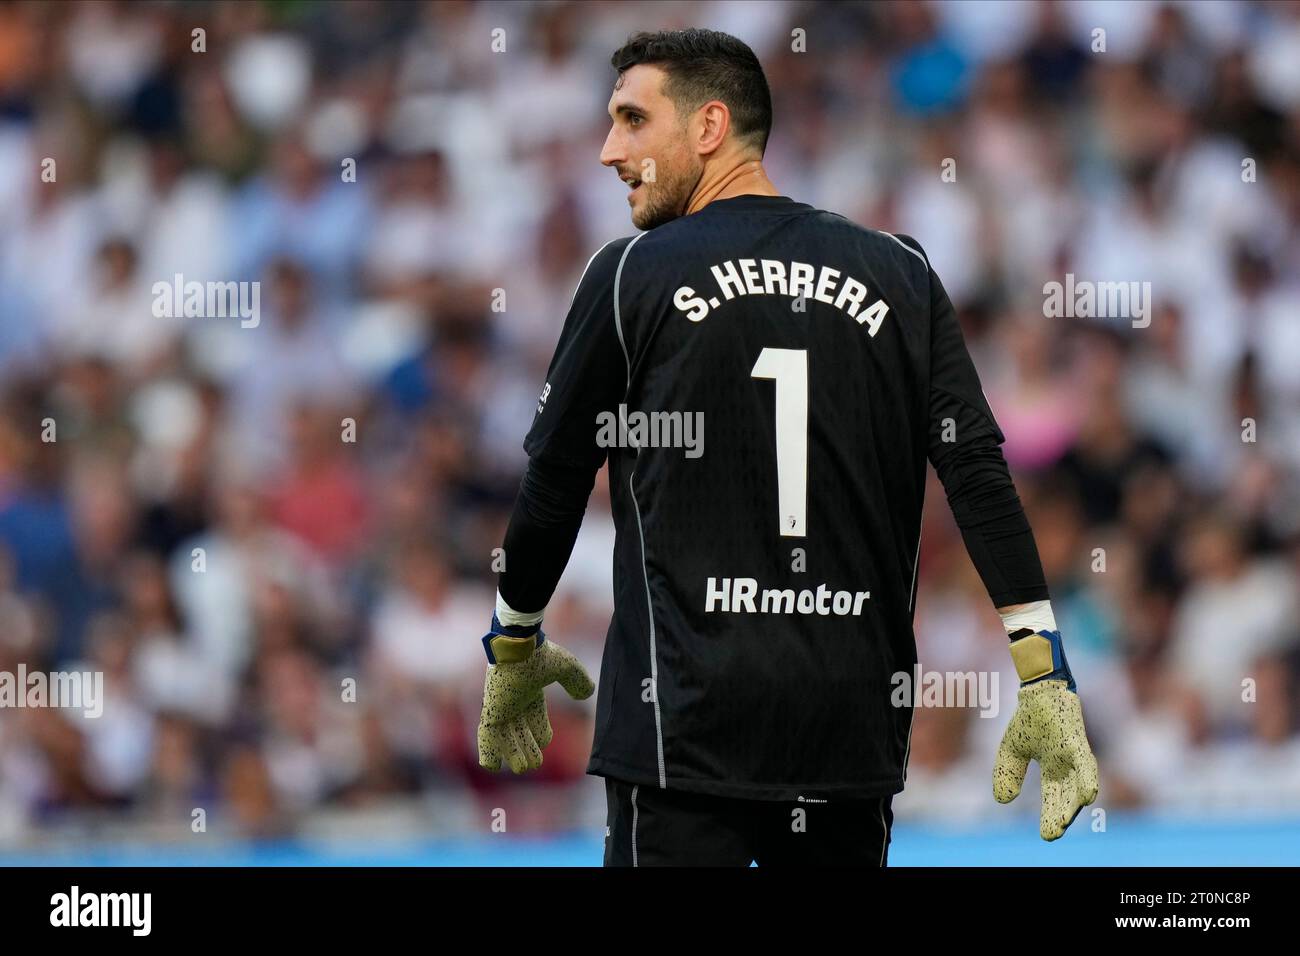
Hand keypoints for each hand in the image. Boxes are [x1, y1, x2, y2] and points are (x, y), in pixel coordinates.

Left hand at [478, 637, 594, 773]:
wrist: (519, 646)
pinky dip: (489, 751)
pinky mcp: (492, 712)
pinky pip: (486, 736)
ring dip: (513, 753)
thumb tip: (587, 693)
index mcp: (530, 691)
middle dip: (528, 748)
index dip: (541, 731)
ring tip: (523, 768)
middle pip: (520, 731)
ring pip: (505, 737)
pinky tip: (493, 766)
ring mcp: (502, 707)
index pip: (535, 717)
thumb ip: (577, 679)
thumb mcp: (566, 667)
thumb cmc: (540, 654)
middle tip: (534, 764)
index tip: (545, 739)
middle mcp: (515, 701)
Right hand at [993, 678, 1098, 840]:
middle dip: (1060, 815)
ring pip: (1077, 783)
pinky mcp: (1076, 741)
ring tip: (1065, 821)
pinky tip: (1088, 795)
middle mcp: (1067, 764)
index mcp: (1053, 767)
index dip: (1051, 815)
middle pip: (1065, 795)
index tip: (1047, 835)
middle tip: (1052, 834)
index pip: (1053, 797)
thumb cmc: (1031, 717)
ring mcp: (1074, 753)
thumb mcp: (1012, 750)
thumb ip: (1007, 774)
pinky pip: (1085, 763)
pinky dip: (1086, 779)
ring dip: (1072, 803)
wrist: (1038, 688)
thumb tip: (1003, 800)